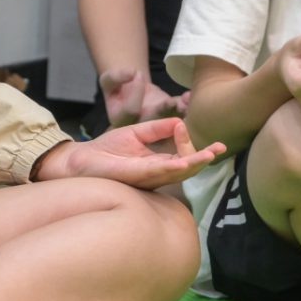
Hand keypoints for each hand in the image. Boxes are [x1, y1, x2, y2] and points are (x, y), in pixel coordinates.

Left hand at [34, 117, 226, 189]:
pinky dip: (174, 166)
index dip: (193, 146)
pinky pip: (158, 171)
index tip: (184, 125)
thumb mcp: (137, 133)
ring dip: (194, 163)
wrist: (81, 159)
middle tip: (220, 148)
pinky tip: (185, 161)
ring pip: (177, 172)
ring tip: (210, 155)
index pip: (184, 158)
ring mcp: (147, 177)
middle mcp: (156, 173)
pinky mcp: (136, 176)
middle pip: (186, 168)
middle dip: (204, 159)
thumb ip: (158, 129)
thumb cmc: (107, 149)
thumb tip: (180, 123)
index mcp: (157, 163)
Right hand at [99, 69, 188, 126]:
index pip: (131, 110)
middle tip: (170, 101)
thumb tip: (132, 73)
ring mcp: (157, 124)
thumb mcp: (109, 79)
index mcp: (122, 120)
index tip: (138, 73)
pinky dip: (186, 105)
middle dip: (163, 111)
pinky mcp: (170, 117)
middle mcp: (140, 127)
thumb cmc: (118, 86)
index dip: (136, 92)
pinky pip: (180, 114)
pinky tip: (188, 95)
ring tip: (185, 99)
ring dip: (179, 110)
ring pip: (170, 120)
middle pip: (153, 122)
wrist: (131, 90)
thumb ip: (116, 76)